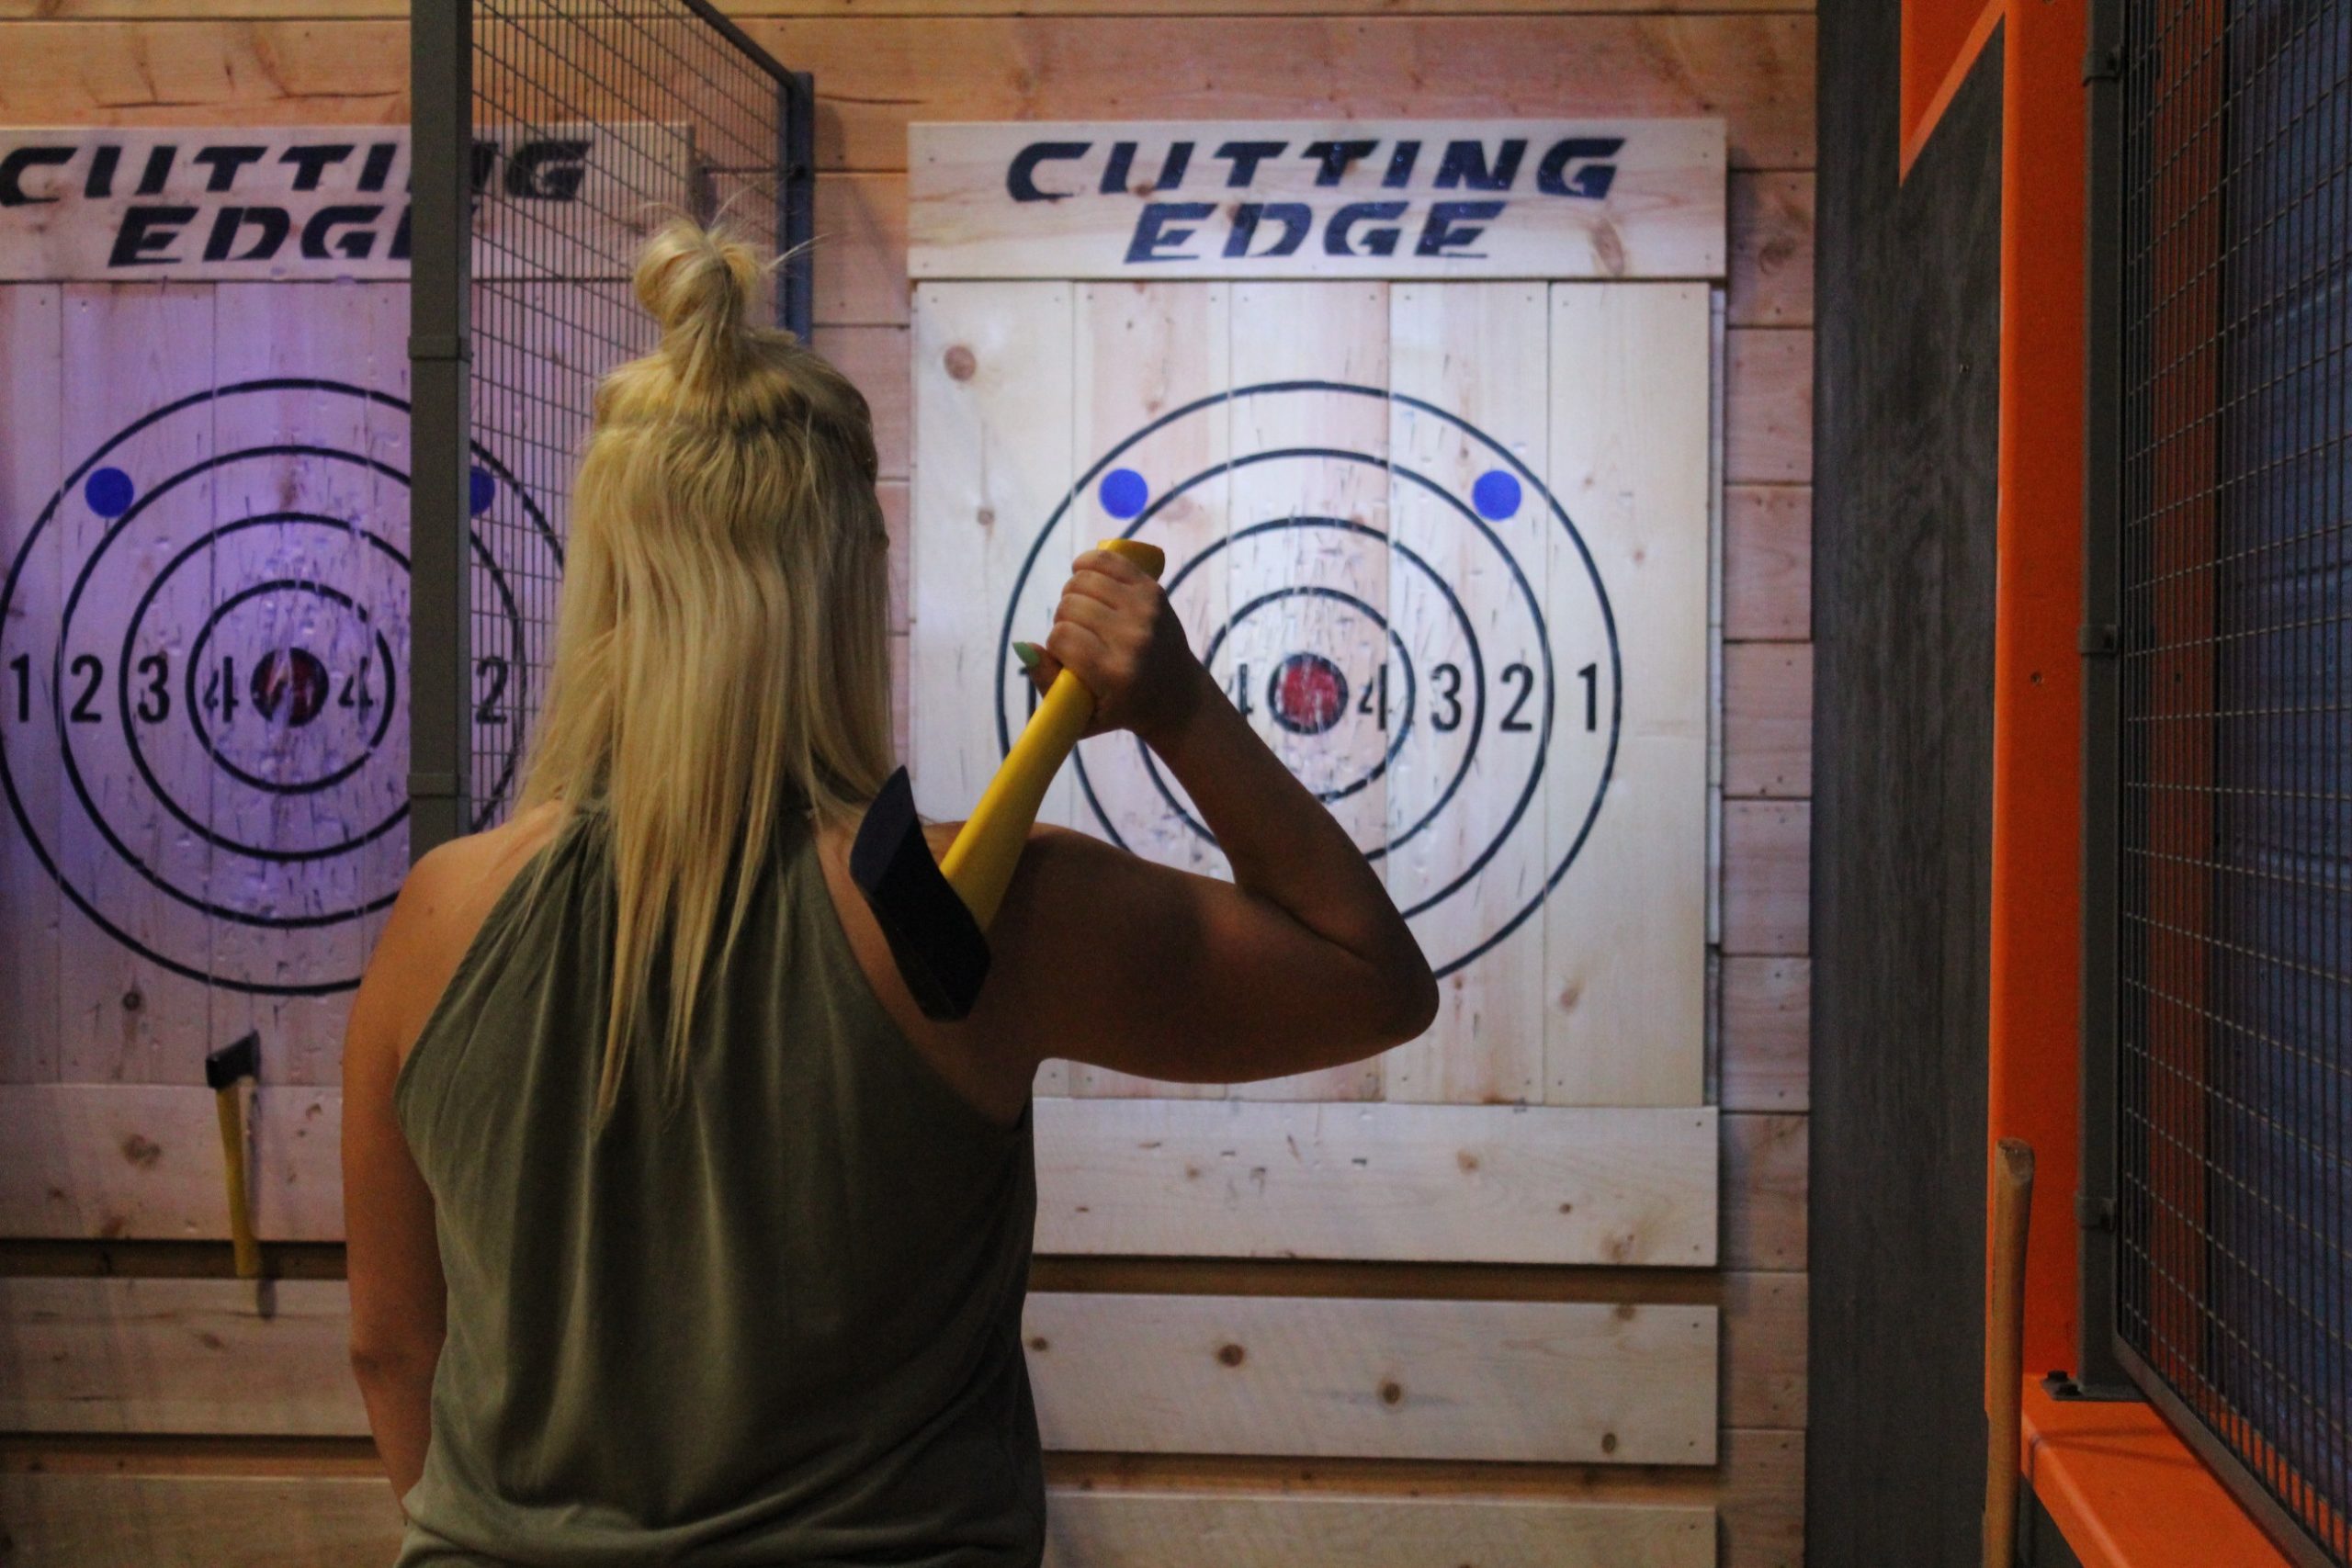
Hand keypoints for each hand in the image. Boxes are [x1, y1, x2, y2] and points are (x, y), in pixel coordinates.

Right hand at [1019, 548, 1208, 743]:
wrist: (1176, 696)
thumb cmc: (1119, 707)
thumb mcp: (1080, 714)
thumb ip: (1046, 682)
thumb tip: (1023, 645)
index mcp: (1114, 673)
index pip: (1061, 636)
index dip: (1056, 645)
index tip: (1068, 656)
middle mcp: (1133, 639)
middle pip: (1070, 606)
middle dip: (1064, 619)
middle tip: (1079, 634)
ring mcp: (1146, 611)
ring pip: (1083, 581)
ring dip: (1073, 594)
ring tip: (1083, 611)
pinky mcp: (1153, 590)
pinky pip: (1106, 560)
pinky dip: (1086, 565)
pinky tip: (1084, 577)